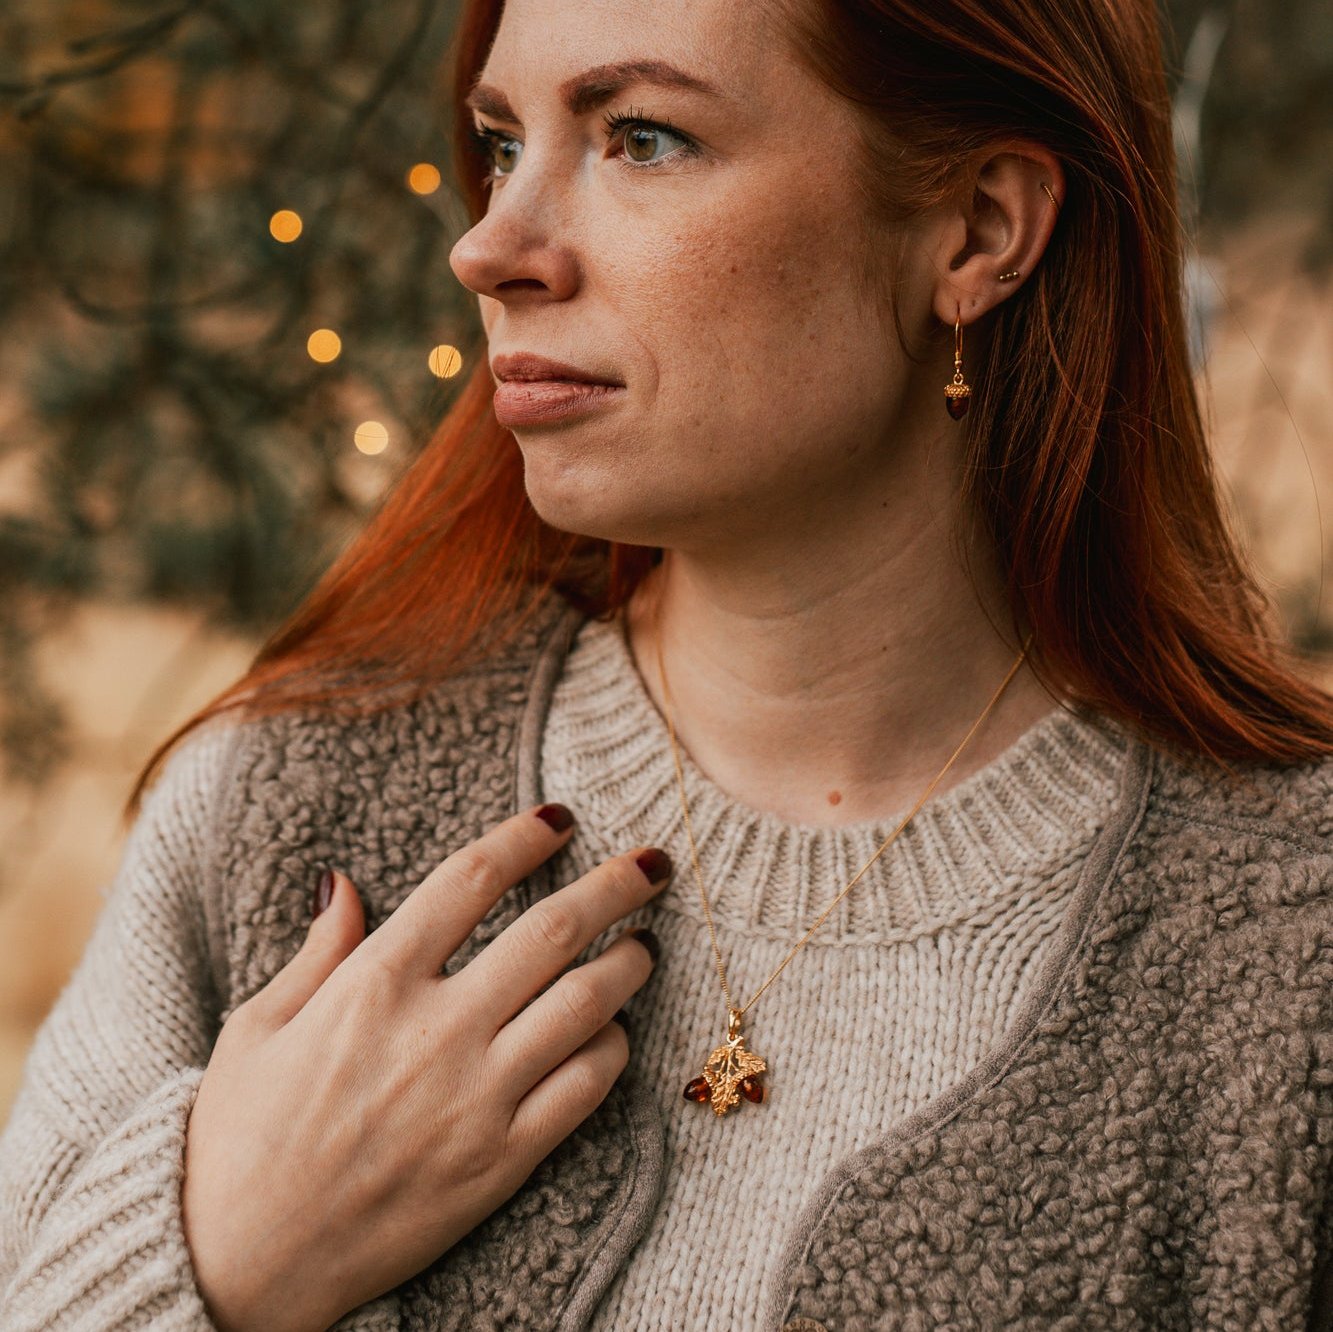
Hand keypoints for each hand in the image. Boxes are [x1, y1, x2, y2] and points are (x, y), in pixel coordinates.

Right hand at [180, 803, 668, 1331]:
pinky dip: (612, 1048)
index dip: (526, 838)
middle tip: (651, 862)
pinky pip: (586, 1087)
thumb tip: (342, 881)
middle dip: (617, 884)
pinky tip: (613, 1030)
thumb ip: (317, 951)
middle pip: (554, 930)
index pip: (472, 879)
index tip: (560, 819)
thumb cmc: (237, 1141)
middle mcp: (437, 1029)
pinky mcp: (502, 1161)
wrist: (241, 1268)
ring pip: (587, 1003)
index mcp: (374, 983)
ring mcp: (477, 1097)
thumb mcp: (256, 1028)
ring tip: (645, 942)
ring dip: (630, 962)